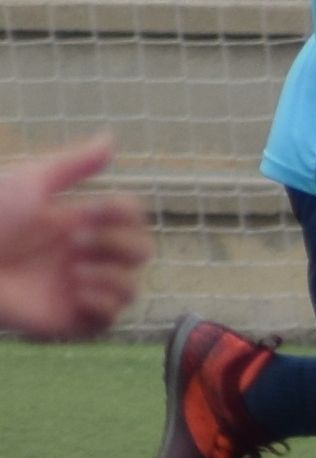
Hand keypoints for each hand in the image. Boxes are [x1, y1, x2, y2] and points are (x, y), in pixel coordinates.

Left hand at [0, 135, 154, 342]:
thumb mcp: (31, 183)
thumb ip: (75, 164)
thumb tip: (111, 138)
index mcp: (76, 222)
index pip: (131, 217)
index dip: (124, 213)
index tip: (93, 210)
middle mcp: (82, 256)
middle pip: (142, 250)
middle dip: (120, 244)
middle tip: (76, 242)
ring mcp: (77, 289)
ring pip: (131, 287)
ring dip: (112, 276)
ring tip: (74, 272)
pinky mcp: (69, 319)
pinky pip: (112, 318)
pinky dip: (103, 302)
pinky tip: (75, 291)